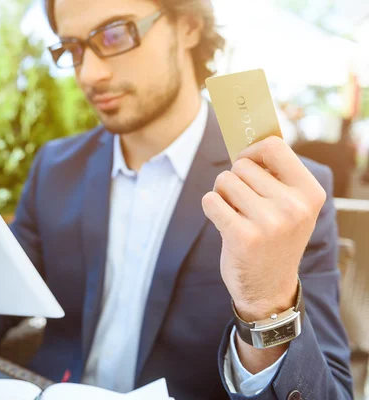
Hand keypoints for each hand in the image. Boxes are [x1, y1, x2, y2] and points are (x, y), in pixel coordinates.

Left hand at [202, 136, 325, 320]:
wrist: (268, 288)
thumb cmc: (274, 237)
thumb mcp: (290, 206)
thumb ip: (275, 174)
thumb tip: (249, 138)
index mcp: (309, 193)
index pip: (274, 147)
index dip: (253, 150)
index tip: (247, 161)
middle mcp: (293, 206)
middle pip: (242, 164)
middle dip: (235, 180)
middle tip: (243, 204)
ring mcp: (269, 222)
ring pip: (224, 180)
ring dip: (222, 194)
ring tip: (236, 215)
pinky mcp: (242, 236)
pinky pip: (211, 200)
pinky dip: (211, 207)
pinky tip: (223, 223)